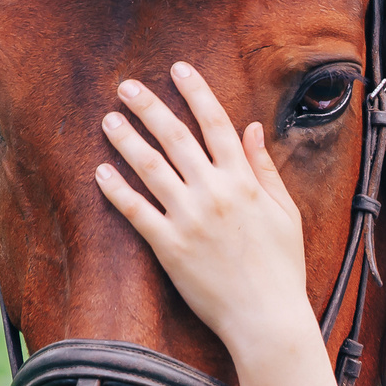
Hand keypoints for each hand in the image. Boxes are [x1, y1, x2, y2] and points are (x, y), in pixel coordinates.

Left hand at [96, 63, 310, 355]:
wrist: (266, 317)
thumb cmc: (281, 268)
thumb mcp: (285, 213)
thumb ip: (265, 168)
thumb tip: (251, 128)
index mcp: (245, 181)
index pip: (217, 124)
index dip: (196, 92)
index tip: (178, 68)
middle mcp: (215, 193)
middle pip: (176, 137)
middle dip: (149, 107)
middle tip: (126, 87)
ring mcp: (190, 219)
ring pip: (150, 168)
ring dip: (126, 139)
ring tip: (108, 120)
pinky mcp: (170, 247)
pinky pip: (136, 211)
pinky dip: (116, 190)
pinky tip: (100, 173)